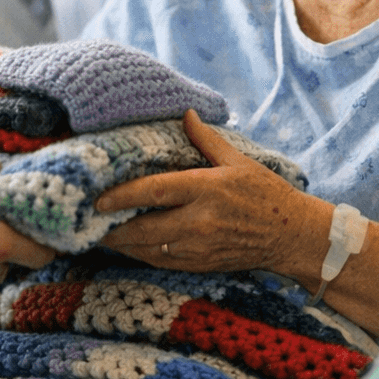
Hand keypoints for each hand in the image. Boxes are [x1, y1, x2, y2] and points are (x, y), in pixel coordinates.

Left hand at [95, 110, 322, 275]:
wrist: (292, 236)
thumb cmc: (266, 194)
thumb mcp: (238, 161)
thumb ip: (206, 140)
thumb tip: (185, 113)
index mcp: (206, 189)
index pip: (154, 192)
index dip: (122, 196)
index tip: (97, 198)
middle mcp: (200, 221)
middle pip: (144, 228)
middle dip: (112, 228)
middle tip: (86, 221)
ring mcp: (200, 248)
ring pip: (149, 250)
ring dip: (122, 244)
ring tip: (98, 234)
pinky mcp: (202, 265)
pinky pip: (162, 262)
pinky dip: (141, 255)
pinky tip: (127, 247)